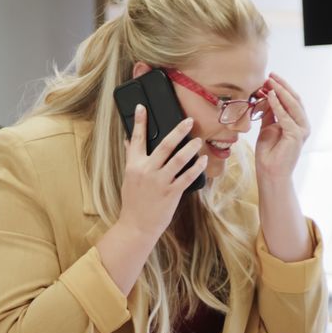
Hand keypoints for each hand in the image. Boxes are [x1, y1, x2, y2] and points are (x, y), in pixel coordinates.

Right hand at [118, 105, 207, 240]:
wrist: (137, 225)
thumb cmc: (132, 201)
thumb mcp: (128, 178)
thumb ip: (131, 158)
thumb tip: (128, 140)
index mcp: (134, 165)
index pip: (136, 139)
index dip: (139, 122)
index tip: (142, 107)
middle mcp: (147, 170)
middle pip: (165, 145)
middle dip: (178, 131)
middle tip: (189, 121)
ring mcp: (160, 181)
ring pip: (179, 159)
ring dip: (191, 148)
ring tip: (199, 140)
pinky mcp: (172, 192)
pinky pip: (187, 176)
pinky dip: (197, 167)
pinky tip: (203, 160)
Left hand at [255, 73, 309, 181]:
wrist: (270, 172)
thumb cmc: (268, 153)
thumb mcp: (267, 128)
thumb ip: (269, 113)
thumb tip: (265, 96)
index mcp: (297, 123)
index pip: (291, 100)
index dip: (281, 88)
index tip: (269, 78)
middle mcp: (302, 125)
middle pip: (294, 99)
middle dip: (282, 86)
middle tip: (270, 75)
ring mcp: (301, 130)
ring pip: (293, 105)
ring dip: (280, 92)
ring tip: (269, 82)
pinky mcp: (296, 136)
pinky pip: (286, 117)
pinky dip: (277, 105)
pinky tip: (268, 96)